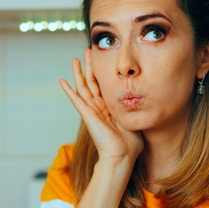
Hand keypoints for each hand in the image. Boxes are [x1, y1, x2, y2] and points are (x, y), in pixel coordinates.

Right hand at [59, 49, 142, 163]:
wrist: (122, 156)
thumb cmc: (130, 145)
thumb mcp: (136, 120)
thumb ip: (137, 111)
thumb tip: (147, 104)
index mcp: (110, 107)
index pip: (105, 85)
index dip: (103, 72)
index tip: (103, 59)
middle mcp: (100, 107)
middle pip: (92, 81)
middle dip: (91, 66)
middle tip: (88, 51)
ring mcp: (92, 110)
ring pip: (83, 86)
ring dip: (79, 72)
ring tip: (76, 58)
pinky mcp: (87, 114)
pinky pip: (75, 99)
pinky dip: (68, 90)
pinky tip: (61, 80)